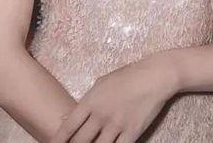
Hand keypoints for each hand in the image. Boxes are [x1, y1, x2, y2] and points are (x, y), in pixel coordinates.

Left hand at [49, 51, 177, 142]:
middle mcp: (100, 115)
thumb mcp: (102, 83)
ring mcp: (116, 125)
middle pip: (80, 141)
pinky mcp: (132, 133)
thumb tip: (71, 114)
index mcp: (91, 101)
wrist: (153, 76)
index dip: (58, 139)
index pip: (68, 126)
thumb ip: (87, 100)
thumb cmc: (127, 76)